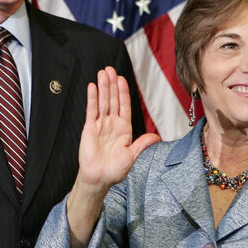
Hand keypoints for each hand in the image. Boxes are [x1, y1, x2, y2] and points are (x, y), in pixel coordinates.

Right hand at [75, 67, 159, 191]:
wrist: (99, 179)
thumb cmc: (115, 170)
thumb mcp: (132, 156)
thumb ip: (142, 143)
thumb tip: (157, 137)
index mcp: (124, 129)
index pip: (124, 105)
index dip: (123, 92)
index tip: (121, 79)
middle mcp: (112, 124)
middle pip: (113, 99)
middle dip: (112, 84)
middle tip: (110, 69)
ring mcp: (100, 125)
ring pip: (103, 102)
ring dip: (103, 87)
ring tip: (102, 72)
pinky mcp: (89, 129)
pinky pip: (91, 111)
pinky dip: (92, 98)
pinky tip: (92, 87)